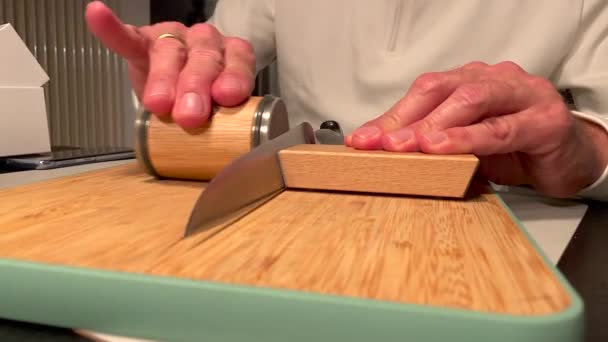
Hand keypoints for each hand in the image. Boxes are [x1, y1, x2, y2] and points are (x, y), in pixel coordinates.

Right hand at [85, 1, 254, 127]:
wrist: (180, 93)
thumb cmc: (206, 103)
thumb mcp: (220, 114)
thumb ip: (224, 122)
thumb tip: (223, 148)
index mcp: (233, 57)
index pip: (238, 63)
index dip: (233, 78)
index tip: (226, 97)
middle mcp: (206, 43)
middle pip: (203, 58)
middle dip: (195, 87)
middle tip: (190, 115)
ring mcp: (175, 40)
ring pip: (170, 53)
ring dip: (164, 79)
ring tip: (158, 104)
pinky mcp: (143, 43)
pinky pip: (127, 36)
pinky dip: (112, 29)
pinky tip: (98, 16)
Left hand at [345, 61, 607, 197]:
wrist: (568, 159)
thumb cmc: (514, 149)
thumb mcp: (464, 146)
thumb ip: (432, 145)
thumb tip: (383, 155)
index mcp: (469, 82)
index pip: (422, 93)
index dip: (390, 116)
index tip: (361, 140)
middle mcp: (492, 80)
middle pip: (440, 91)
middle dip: (404, 119)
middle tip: (378, 144)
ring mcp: (521, 94)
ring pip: (469, 101)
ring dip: (432, 126)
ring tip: (407, 145)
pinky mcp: (544, 120)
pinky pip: (501, 128)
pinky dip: (468, 138)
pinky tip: (444, 148)